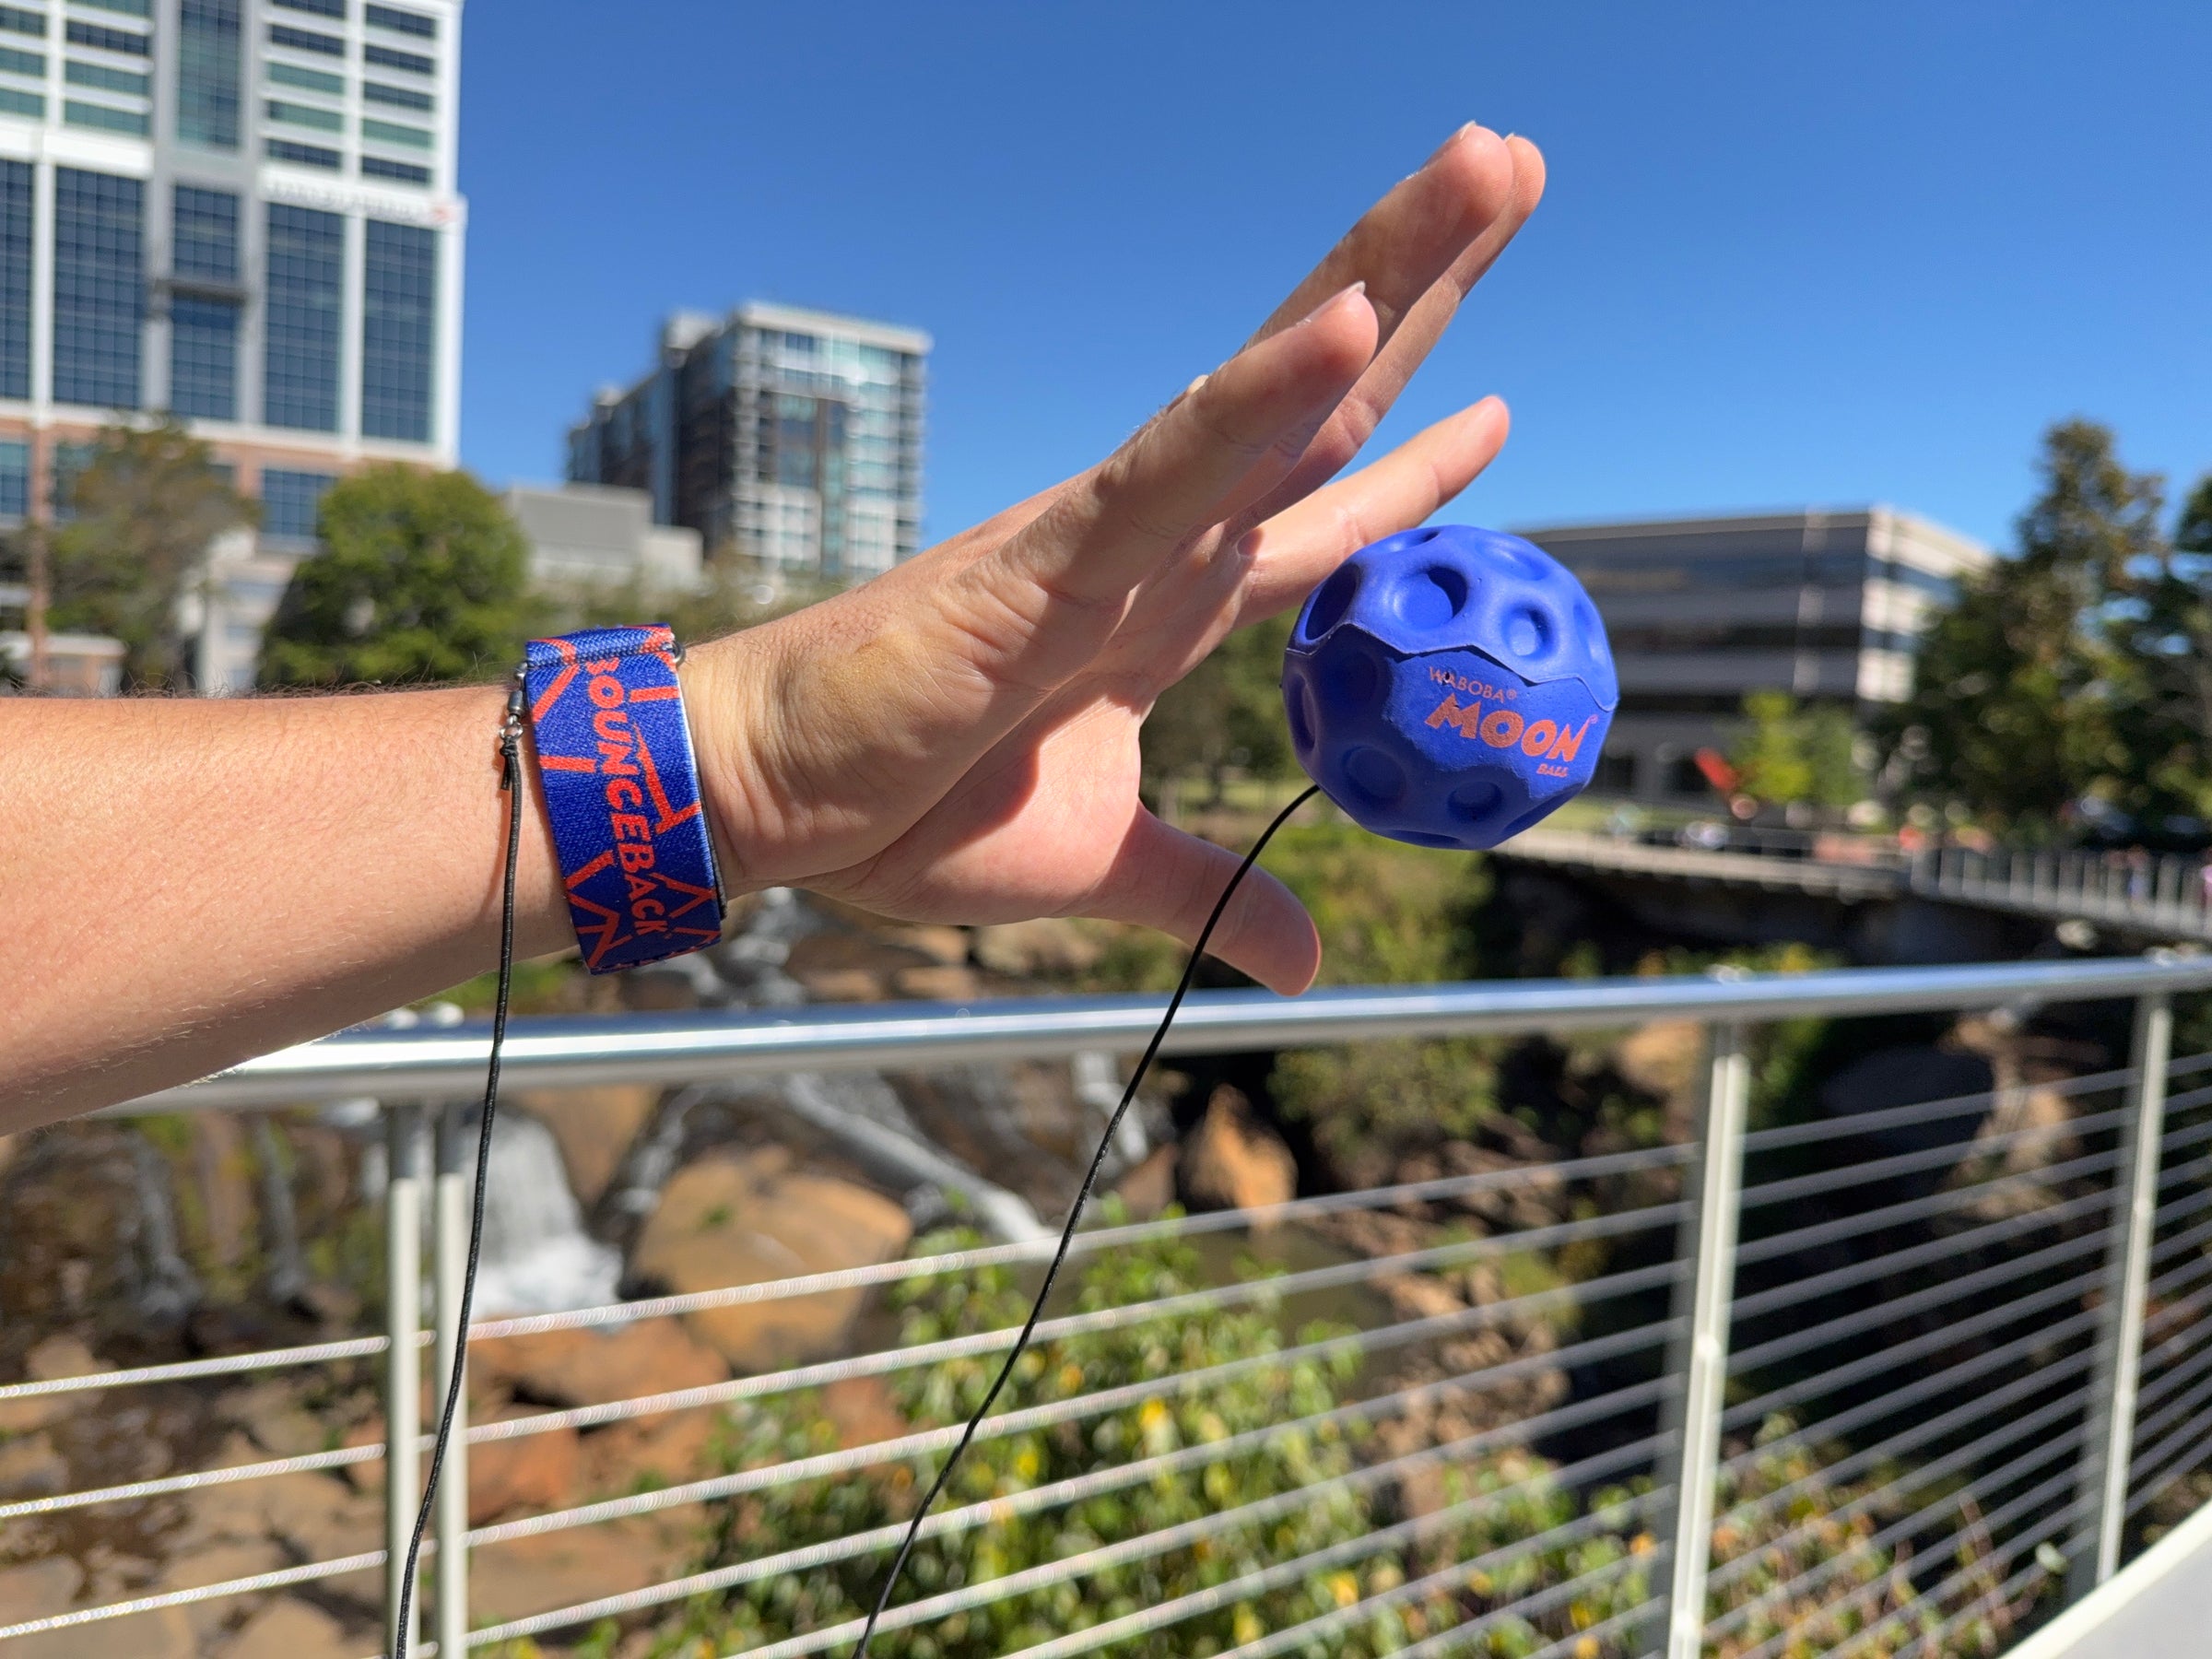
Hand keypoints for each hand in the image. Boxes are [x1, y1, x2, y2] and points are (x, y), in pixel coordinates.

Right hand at [688, 125, 1544, 993]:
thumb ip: (1207, 895)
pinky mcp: (1047, 556)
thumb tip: (1306, 962)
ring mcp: (1110, 533)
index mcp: (1167, 603)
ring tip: (1489, 162)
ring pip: (1272, 388)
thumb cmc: (905, 811)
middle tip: (1515, 163)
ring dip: (1384, 274)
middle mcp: (1157, 541)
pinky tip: (1350, 321)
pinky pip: (1170, 463)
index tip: (1500, 407)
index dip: (1414, 460)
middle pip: (1325, 401)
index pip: (1321, 512)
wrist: (772, 802)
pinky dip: (1259, 395)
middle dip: (1427, 282)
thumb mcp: (1103, 868)